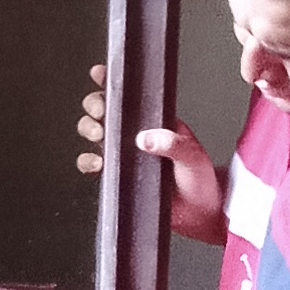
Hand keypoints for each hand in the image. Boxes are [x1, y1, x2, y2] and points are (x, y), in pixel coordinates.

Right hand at [77, 64, 226, 245]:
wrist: (200, 214)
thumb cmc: (201, 181)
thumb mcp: (193, 156)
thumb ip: (173, 144)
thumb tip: (146, 138)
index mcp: (155, 121)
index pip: (131, 96)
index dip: (111, 82)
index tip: (100, 74)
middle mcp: (136, 134)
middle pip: (104, 110)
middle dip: (96, 106)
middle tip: (101, 114)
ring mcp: (125, 155)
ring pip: (94, 133)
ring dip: (88, 130)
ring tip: (99, 137)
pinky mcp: (117, 176)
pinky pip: (93, 164)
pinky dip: (88, 162)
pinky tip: (97, 163)